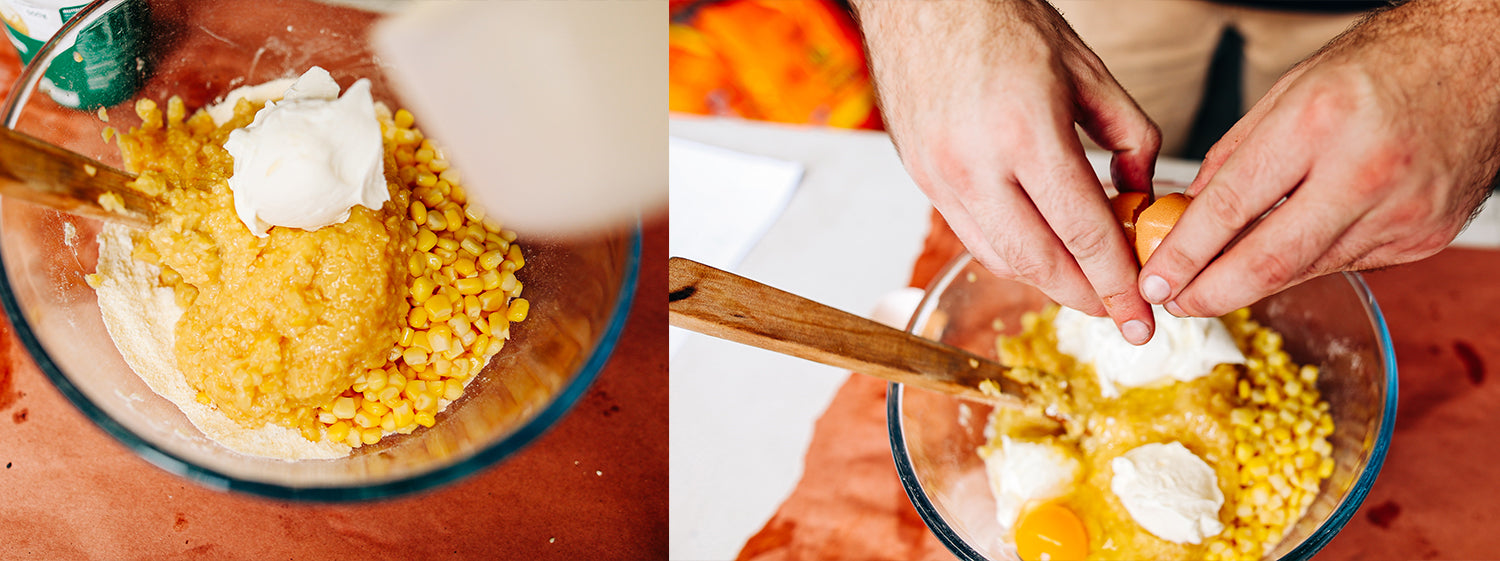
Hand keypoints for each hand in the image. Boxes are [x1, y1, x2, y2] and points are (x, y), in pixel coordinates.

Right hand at [854, 0, 1161, 343]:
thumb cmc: (1001, 20)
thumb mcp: (1086, 69)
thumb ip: (1127, 136)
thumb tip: (1141, 193)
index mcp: (1025, 132)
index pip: (1082, 233)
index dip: (1118, 285)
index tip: (1141, 318)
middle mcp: (974, 165)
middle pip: (1039, 263)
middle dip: (1086, 299)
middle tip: (1120, 314)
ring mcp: (939, 176)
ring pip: (1000, 258)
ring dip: (1047, 280)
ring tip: (1085, 282)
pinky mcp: (921, 177)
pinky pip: (971, 235)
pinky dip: (1011, 252)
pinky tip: (1041, 246)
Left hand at [1139, 0, 1499, 316]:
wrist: (1483, 61)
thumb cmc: (1384, 64)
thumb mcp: (1290, 90)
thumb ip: (1235, 157)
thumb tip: (1189, 214)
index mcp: (1321, 123)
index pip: (1233, 206)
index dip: (1184, 253)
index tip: (1153, 280)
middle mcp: (1366, 173)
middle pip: (1269, 262)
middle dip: (1210, 293)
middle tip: (1174, 303)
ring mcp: (1402, 213)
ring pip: (1305, 270)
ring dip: (1252, 282)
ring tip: (1213, 282)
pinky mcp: (1425, 239)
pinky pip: (1346, 263)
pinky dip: (1306, 262)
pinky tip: (1286, 251)